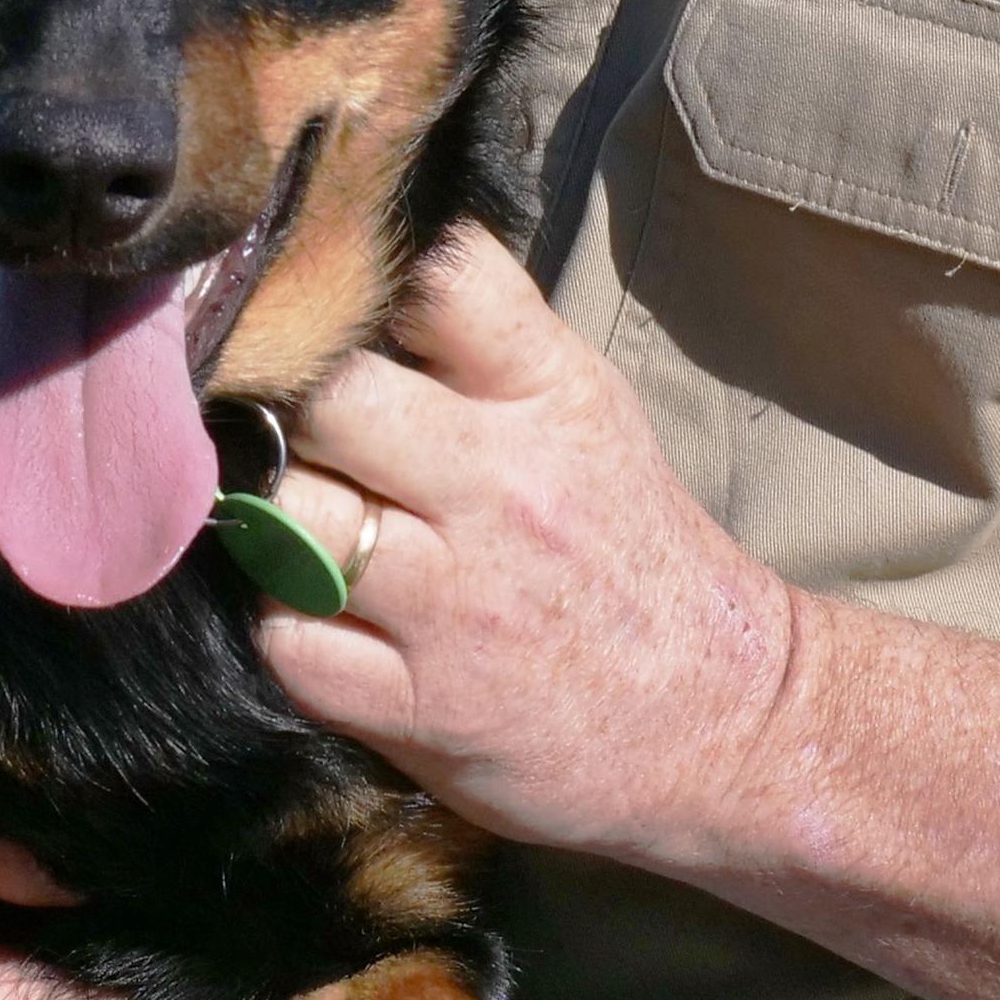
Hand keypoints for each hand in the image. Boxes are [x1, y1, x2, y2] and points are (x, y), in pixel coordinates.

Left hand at [254, 224, 802, 862]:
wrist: (723, 723)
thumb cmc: (629, 551)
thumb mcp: (586, 414)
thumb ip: (482, 349)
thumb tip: (349, 285)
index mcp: (552, 396)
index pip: (440, 277)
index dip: (368, 279)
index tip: (340, 308)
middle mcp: (503, 487)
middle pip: (327, 395)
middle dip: (289, 407)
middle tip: (292, 434)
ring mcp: (458, 602)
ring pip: (291, 515)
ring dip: (277, 521)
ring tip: (307, 528)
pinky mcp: (423, 705)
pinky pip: (289, 638)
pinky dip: (288, 627)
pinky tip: (323, 617)